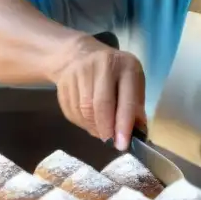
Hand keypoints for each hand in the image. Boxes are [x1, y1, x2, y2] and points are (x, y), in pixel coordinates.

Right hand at [52, 35, 145, 150]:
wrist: (79, 54)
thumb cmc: (115, 72)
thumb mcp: (133, 81)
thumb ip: (136, 105)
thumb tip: (137, 133)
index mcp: (125, 66)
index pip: (126, 99)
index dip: (124, 125)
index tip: (122, 145)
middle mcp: (101, 66)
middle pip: (100, 105)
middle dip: (105, 129)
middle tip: (110, 142)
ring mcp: (79, 73)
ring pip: (84, 111)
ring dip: (93, 127)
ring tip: (101, 131)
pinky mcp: (63, 83)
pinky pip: (72, 111)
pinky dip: (82, 123)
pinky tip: (89, 121)